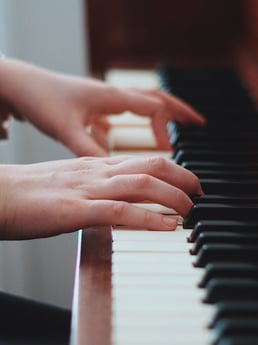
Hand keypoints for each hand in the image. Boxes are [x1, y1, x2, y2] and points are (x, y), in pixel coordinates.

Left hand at [0, 59, 204, 155]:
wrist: (21, 85)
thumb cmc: (42, 101)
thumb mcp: (67, 130)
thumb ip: (91, 151)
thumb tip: (114, 172)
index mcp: (112, 98)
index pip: (153, 108)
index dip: (166, 129)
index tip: (171, 150)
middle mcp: (112, 95)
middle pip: (156, 98)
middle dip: (179, 110)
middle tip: (199, 123)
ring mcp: (104, 99)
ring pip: (141, 102)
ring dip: (161, 113)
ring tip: (175, 126)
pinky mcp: (94, 106)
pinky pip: (122, 111)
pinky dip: (133, 120)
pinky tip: (127, 133)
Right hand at [0, 156, 201, 238]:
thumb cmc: (32, 191)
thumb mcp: (72, 181)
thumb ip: (97, 185)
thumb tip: (118, 198)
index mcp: (96, 166)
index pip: (144, 160)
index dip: (173, 169)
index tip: (188, 182)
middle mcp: (97, 173)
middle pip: (151, 166)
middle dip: (182, 177)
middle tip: (199, 192)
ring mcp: (88, 190)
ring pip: (142, 185)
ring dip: (173, 196)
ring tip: (191, 209)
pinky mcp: (75, 211)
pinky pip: (119, 212)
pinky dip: (148, 219)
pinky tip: (167, 227)